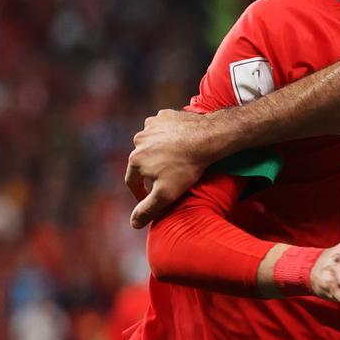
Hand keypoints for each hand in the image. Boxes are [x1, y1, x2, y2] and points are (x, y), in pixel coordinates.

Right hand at [126, 109, 217, 228]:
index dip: (139, 192)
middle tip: (165, 177)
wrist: (208, 137)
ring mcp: (152, 125)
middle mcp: (139, 140)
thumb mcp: (166, 194)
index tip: (147, 197)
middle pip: (141, 160)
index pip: (132, 181)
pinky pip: (163, 128)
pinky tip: (180, 142)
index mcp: (135, 159)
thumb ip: (148, 209)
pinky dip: (168, 135)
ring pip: (151, 143)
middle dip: (150, 170)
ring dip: (158, 151)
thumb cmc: (186, 166)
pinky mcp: (166, 115)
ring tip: (174, 159)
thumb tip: (133, 224)